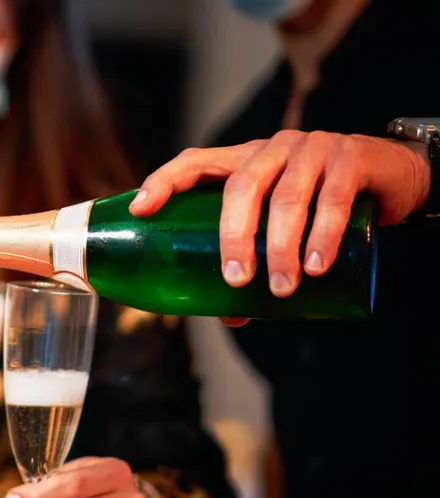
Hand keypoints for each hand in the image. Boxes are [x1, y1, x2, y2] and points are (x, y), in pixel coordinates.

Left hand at [130, 131, 430, 325]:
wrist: (390, 175)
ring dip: (281, 247)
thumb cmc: (318, 202)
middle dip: (234, 236)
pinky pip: (332, 199)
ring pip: (287, 197)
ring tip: (281, 288)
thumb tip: (229, 317)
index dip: (164, 181)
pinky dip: (322, 236)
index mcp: (243, 160)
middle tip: (235, 279)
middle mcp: (272, 149)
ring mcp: (311, 149)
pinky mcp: (350, 158)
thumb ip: (255, 262)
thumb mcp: (281, 225)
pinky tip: (315, 266)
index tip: (140, 209)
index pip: (195, 161)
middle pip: (241, 186)